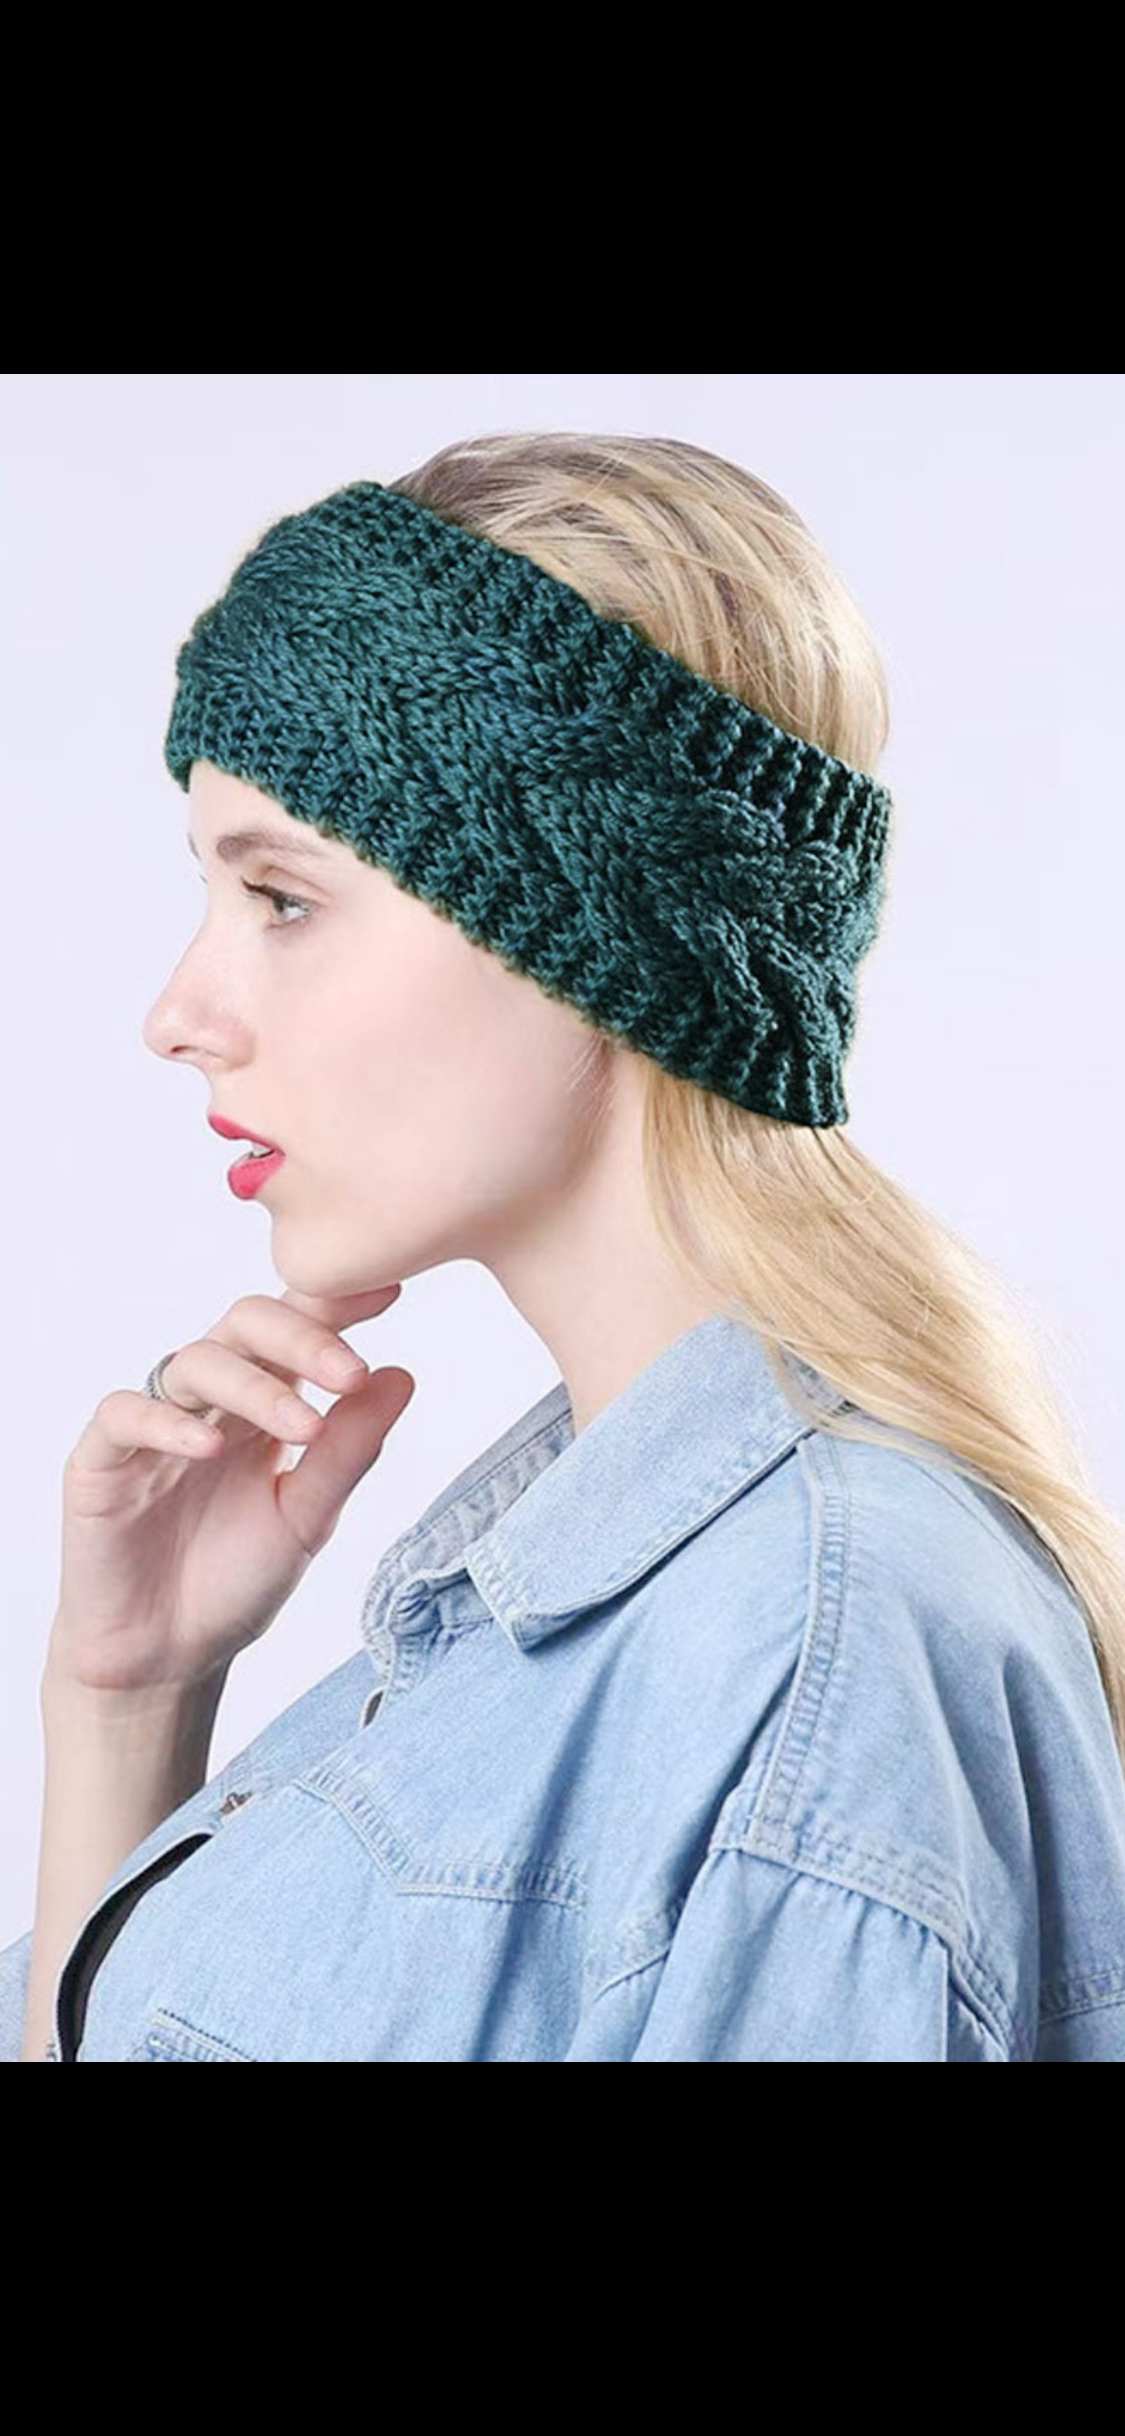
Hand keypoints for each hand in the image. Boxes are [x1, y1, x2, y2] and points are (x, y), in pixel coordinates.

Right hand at [45, 1283, 413, 1698]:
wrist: (170, 1659)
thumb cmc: (237, 1581)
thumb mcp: (308, 1518)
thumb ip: (349, 1450)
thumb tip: (401, 1377)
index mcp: (265, 1402)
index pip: (298, 1328)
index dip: (337, 1303)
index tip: (390, 1293)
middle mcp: (210, 1399)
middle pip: (247, 1322)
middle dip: (302, 1335)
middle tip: (349, 1373)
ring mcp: (154, 1423)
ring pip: (195, 1360)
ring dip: (253, 1387)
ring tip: (300, 1428)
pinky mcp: (101, 1459)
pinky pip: (125, 1413)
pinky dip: (168, 1423)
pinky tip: (211, 1447)